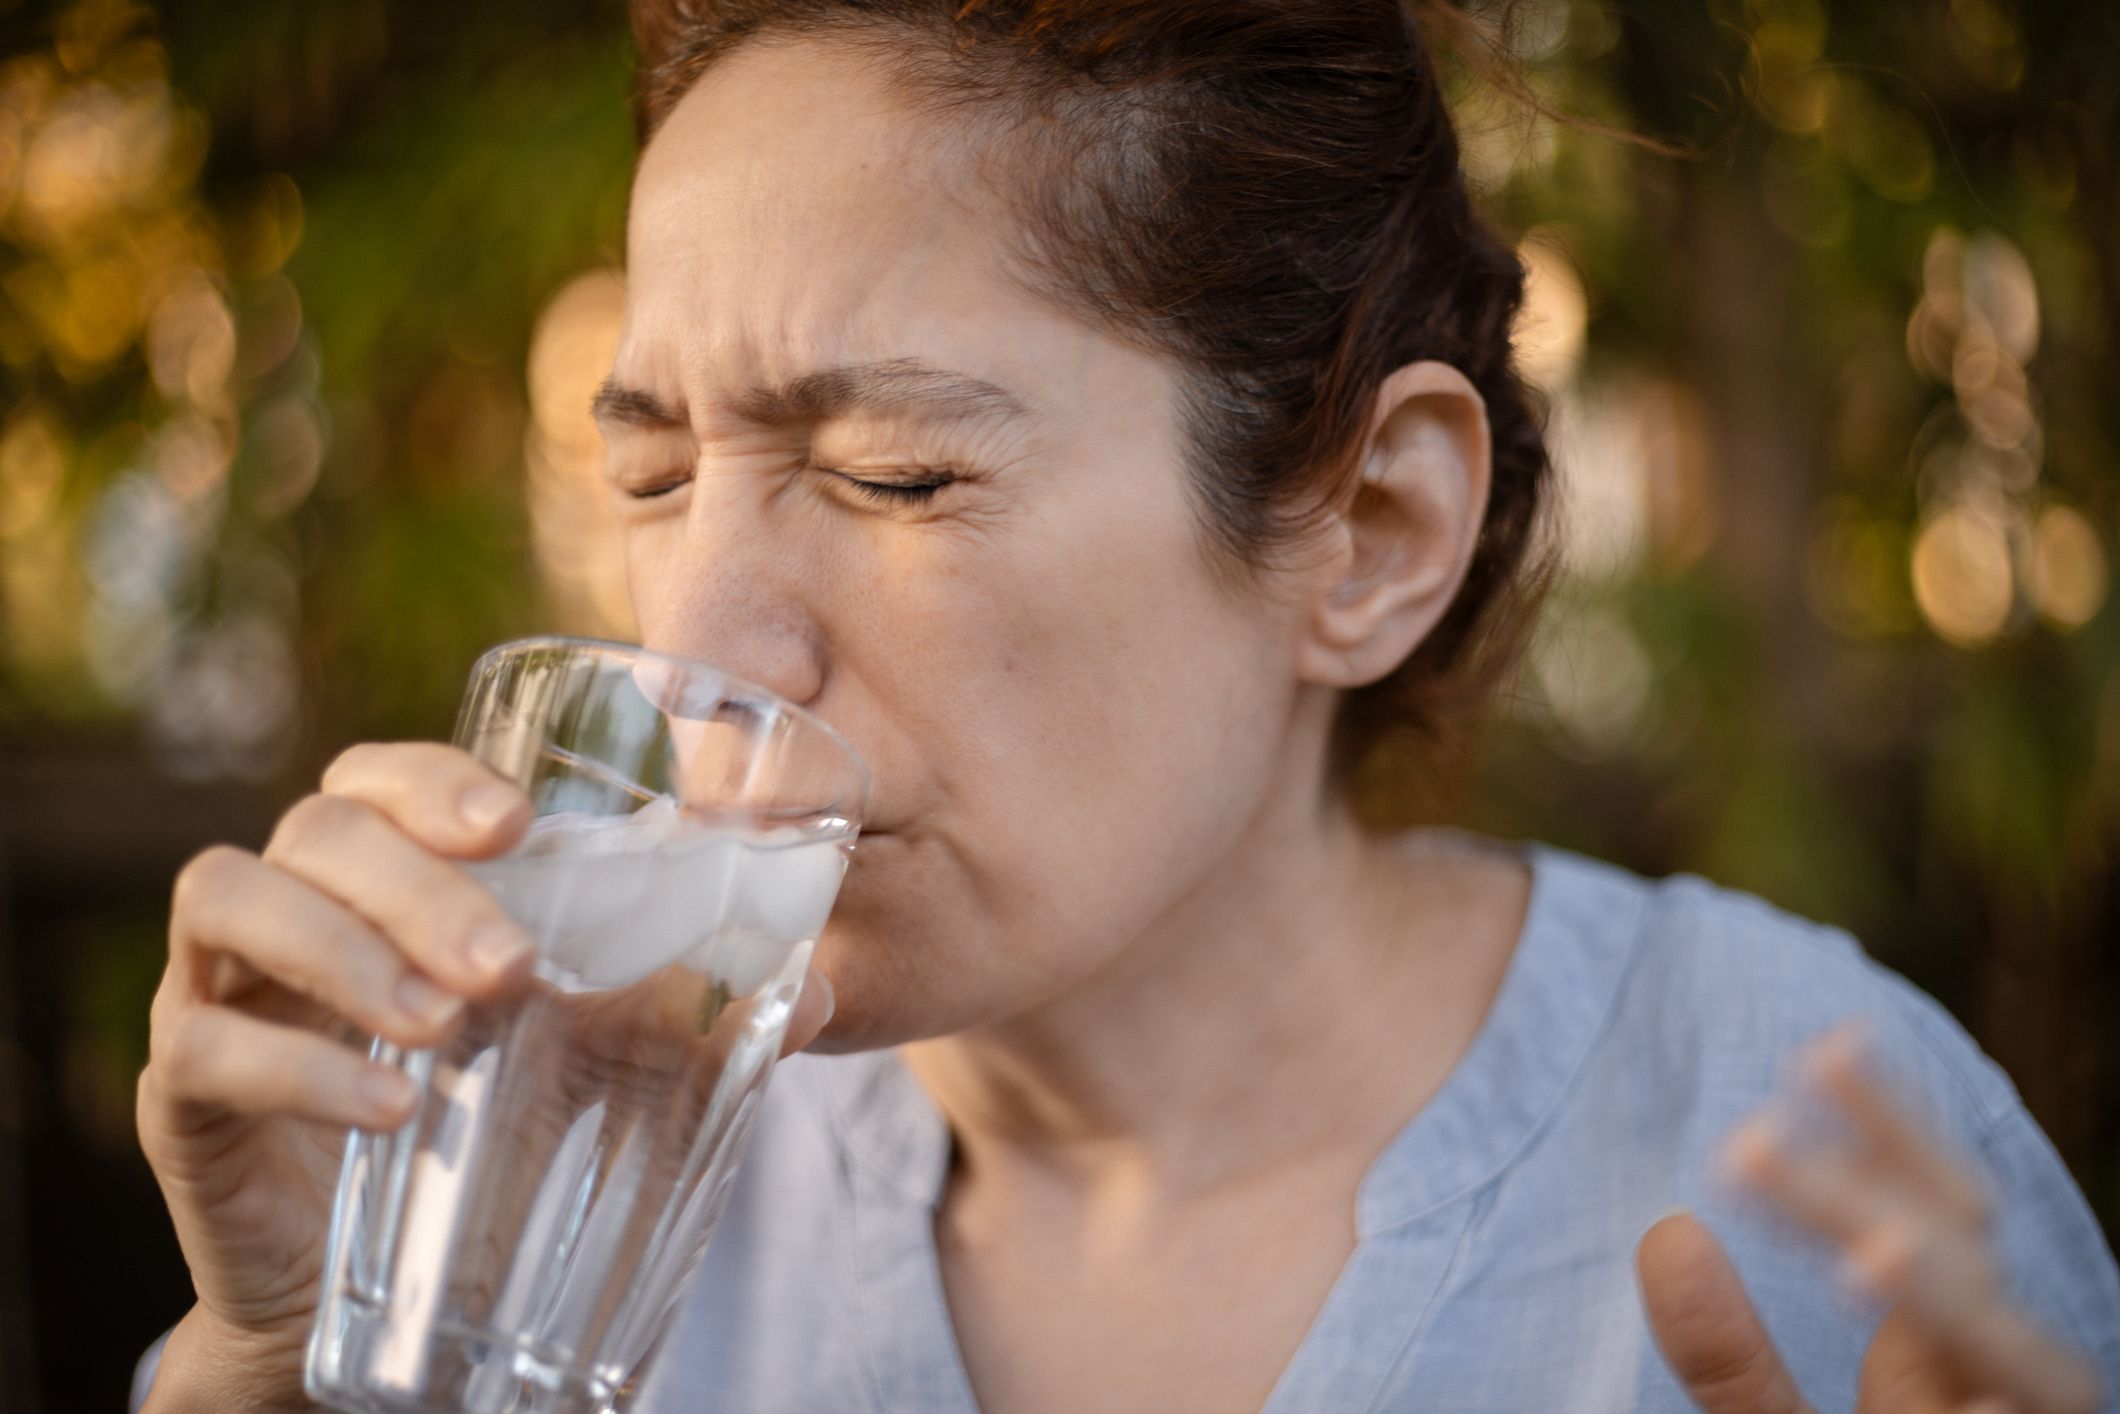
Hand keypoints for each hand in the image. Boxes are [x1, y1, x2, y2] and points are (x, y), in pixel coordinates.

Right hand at [136, 741, 838, 1408]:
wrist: (365, 1290)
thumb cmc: (483, 1140)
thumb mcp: (590, 1072)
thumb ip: (683, 1021)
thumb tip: (820, 992)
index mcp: (381, 880)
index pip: (377, 777)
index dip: (435, 779)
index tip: (516, 824)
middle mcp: (290, 907)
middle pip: (318, 830)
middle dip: (419, 884)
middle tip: (512, 966)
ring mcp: (220, 989)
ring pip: (236, 901)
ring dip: (349, 951)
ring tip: (447, 1025)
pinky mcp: (180, 1092)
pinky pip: (205, 1044)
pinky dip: (301, 1067)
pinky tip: (391, 1106)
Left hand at [1635, 1025, 2101, 1413]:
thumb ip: (1735, 1368)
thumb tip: (1665, 1235)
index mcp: (1949, 1351)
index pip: (1932, 1209)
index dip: (1890, 1127)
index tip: (1824, 1044)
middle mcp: (2005, 1382)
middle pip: (1963, 1258)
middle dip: (1871, 1194)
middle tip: (1754, 1138)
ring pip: (2012, 1348)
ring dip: (1943, 1295)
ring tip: (1867, 1250)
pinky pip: (2027, 1410)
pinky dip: (1972, 1377)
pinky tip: (1919, 1318)